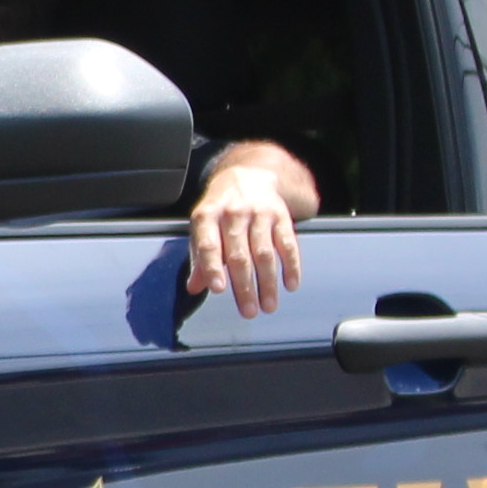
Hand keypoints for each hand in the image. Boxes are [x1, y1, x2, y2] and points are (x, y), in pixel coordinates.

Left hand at [185, 144, 309, 318]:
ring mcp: (259, 214)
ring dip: (268, 282)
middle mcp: (233, 213)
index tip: (219, 289)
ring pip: (265, 253)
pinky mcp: (281, 216)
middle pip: (240, 255)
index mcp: (208, 216)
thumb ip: (199, 258)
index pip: (209, 245)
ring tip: (269, 305)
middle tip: (249, 311)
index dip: (213, 268)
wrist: (248, 175)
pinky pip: (288, 243)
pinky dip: (291, 265)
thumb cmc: (221, 209)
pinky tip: (291, 284)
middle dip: (245, 287)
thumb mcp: (203, 227)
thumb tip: (195, 287)